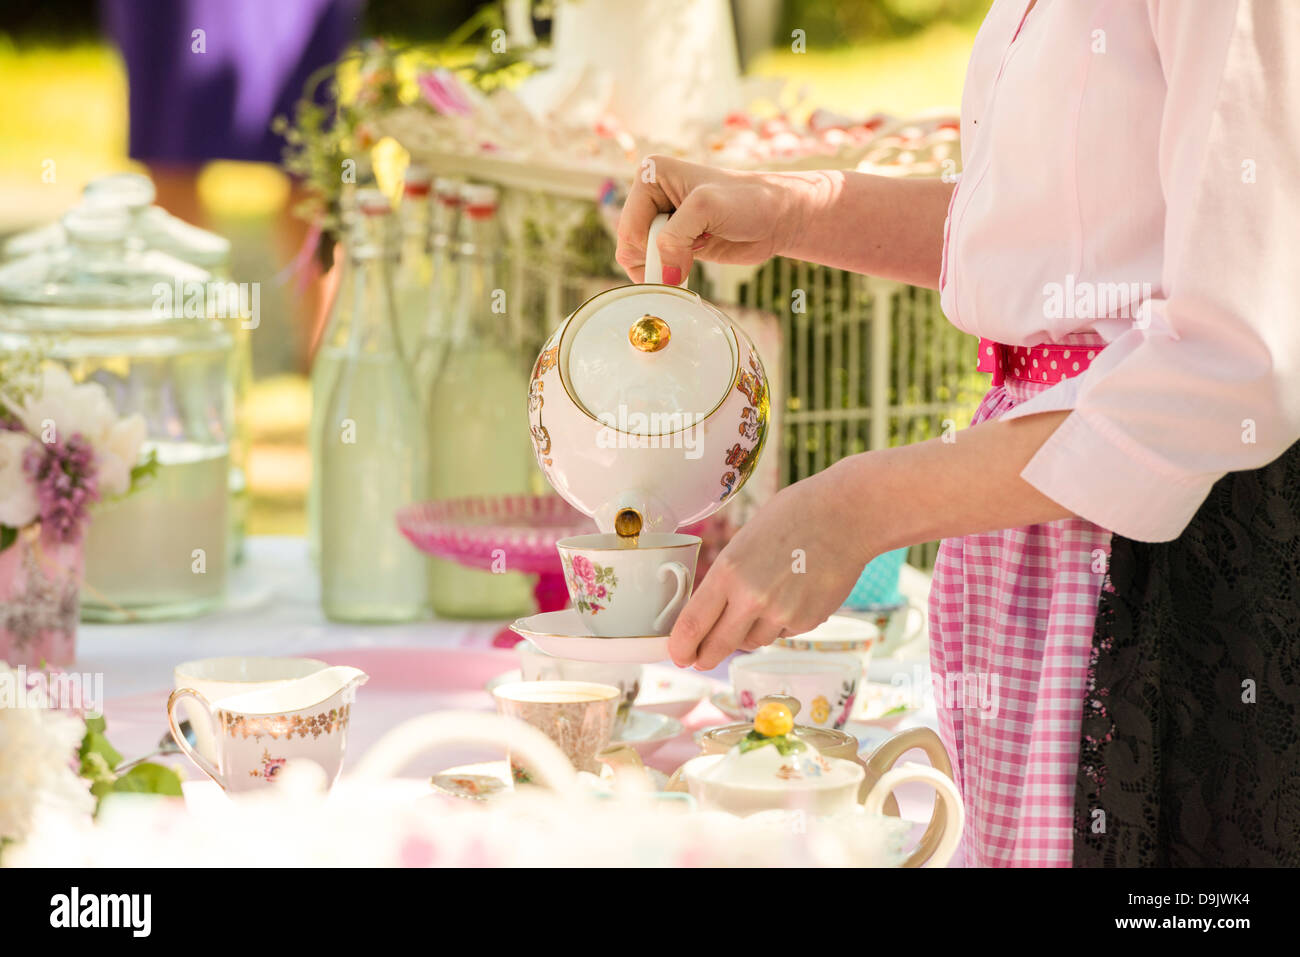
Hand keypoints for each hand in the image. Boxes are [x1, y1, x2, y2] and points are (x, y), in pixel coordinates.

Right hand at [615, 155, 806, 283]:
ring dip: (666, 267)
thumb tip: (663, 276)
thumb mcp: (706, 208)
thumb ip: (675, 238)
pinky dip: (672, 273)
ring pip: (642, 260)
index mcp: (650, 176)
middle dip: (658, 259)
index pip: (630, 228)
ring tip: (697, 250)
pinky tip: (696, 259)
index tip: (685, 251)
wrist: (779, 217)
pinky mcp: (676, 243)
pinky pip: (657, 268)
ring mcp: (663, 222)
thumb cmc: (749, 201)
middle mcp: (652, 197)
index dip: (652, 248)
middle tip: (692, 252)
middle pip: (631, 246)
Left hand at [669, 461, 872, 669]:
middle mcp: (751, 599)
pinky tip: (793, 593)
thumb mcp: (744, 542)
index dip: (680, 647)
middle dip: (705, 657)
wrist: (845, 516)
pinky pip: (782, 633)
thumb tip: (712, 614)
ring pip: (752, 641)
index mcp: (728, 572)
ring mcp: (782, 614)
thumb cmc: (792, 517)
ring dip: (749, 632)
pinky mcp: (807, 622)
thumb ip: (727, 578)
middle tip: (700, 661)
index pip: (692, 624)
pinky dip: (781, 622)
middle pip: (717, 647)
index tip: (678, 654)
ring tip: (766, 598)